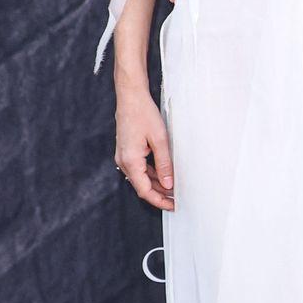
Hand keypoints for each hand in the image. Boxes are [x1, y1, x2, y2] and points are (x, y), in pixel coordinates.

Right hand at [114, 86, 174, 209]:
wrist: (130, 97)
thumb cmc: (143, 114)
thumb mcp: (160, 140)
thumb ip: (165, 164)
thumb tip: (169, 184)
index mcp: (130, 161)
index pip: (145, 191)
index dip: (159, 201)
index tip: (173, 205)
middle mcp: (124, 161)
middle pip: (143, 186)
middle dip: (160, 195)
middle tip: (178, 200)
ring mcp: (124, 156)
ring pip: (142, 178)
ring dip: (157, 185)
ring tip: (175, 189)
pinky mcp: (127, 151)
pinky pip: (140, 168)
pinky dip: (152, 174)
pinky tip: (165, 175)